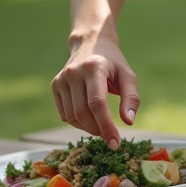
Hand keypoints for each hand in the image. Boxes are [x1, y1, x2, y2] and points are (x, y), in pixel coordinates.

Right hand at [51, 34, 139, 150]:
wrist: (91, 43)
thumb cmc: (113, 62)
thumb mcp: (128, 75)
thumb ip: (131, 98)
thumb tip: (128, 122)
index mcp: (94, 68)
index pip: (97, 103)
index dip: (106, 126)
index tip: (115, 143)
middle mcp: (73, 73)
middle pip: (83, 113)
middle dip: (98, 130)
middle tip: (110, 136)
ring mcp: (61, 79)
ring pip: (72, 116)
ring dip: (88, 128)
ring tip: (101, 126)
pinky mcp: (55, 85)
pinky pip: (64, 114)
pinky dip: (77, 122)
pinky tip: (89, 118)